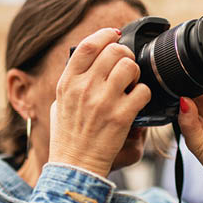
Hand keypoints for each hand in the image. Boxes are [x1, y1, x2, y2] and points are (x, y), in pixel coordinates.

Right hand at [48, 28, 150, 176]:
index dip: (105, 35)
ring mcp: (103, 101)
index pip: (88, 45)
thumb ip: (71, 84)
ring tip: (132, 84)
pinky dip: (145, 94)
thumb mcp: (58, 105)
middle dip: (125, 55)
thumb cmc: (66, 138)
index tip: (115, 35)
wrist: (74, 168)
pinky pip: (143, 91)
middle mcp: (84, 88)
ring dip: (136, 73)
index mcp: (67, 83)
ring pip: (130, 67)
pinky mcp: (121, 117)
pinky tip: (138, 101)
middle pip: (114, 52)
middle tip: (127, 65)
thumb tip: (85, 66)